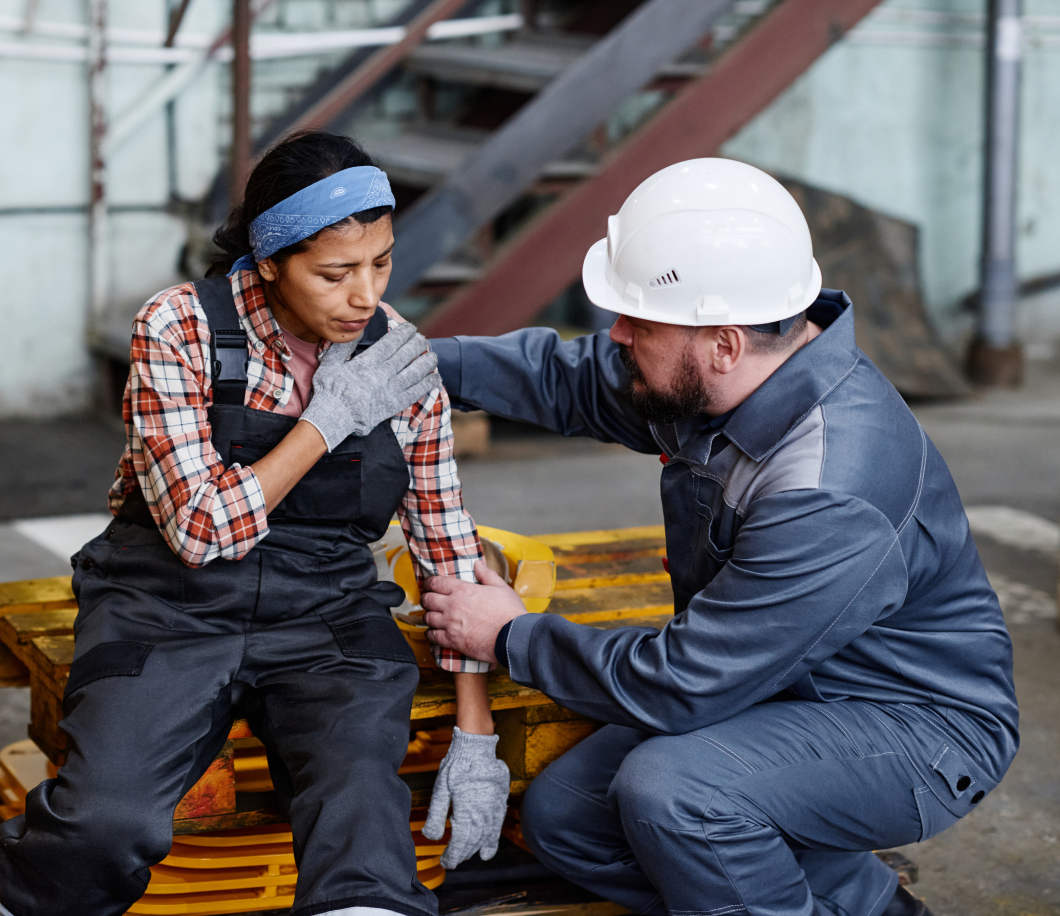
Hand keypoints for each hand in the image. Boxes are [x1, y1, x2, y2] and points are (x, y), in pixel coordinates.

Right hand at [300, 321, 439, 450]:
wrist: (332, 418)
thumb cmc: (329, 391)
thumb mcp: (330, 364)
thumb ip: (342, 347)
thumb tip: (356, 332)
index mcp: (367, 363)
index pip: (390, 344)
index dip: (403, 334)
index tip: (411, 327)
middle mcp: (381, 375)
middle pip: (405, 355)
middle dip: (417, 344)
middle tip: (423, 337)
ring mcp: (389, 391)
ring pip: (414, 373)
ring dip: (426, 362)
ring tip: (433, 355)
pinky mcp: (393, 405)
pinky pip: (415, 393)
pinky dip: (427, 385)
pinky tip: (435, 378)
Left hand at [422, 561, 527, 662]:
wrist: (512, 637)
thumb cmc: (508, 612)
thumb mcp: (501, 587)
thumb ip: (487, 574)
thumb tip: (478, 564)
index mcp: (462, 590)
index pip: (436, 583)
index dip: (428, 583)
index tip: (427, 585)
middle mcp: (452, 606)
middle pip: (428, 600)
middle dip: (426, 599)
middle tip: (428, 600)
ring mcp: (450, 624)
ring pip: (428, 618)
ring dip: (428, 616)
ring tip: (432, 617)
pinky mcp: (452, 640)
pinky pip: (432, 636)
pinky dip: (430, 634)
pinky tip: (433, 633)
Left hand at [423, 726, 509, 866]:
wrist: (477, 747)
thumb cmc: (456, 766)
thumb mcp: (441, 788)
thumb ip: (436, 814)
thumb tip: (431, 837)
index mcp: (466, 809)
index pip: (460, 841)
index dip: (453, 855)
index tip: (445, 862)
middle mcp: (482, 812)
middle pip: (473, 841)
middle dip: (462, 853)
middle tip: (451, 860)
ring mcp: (494, 808)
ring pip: (486, 836)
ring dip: (475, 849)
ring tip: (466, 856)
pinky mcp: (500, 803)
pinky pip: (497, 827)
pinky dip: (492, 841)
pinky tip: (487, 851)